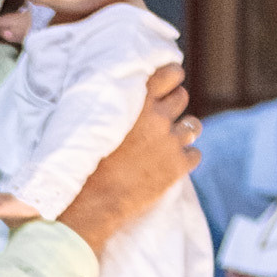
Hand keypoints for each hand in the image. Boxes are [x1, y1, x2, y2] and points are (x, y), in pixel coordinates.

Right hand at [66, 60, 195, 257]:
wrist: (90, 203)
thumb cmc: (80, 162)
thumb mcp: (87, 122)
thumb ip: (105, 103)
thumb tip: (110, 90)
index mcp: (137, 99)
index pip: (170, 73)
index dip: (170, 79)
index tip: (165, 86)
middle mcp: (157, 115)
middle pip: (182, 97)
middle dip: (173, 105)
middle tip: (161, 118)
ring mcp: (170, 141)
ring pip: (193, 125)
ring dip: (183, 131)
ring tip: (167, 142)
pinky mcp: (178, 166)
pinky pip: (195, 154)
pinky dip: (185, 159)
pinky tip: (169, 165)